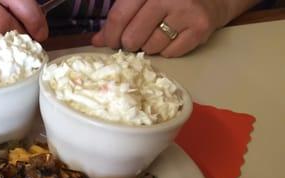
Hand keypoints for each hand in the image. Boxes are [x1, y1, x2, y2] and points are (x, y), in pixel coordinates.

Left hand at [92, 0, 230, 56]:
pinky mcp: (199, 28)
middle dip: (129, 44)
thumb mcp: (143, 0)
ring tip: (157, 34)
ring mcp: (185, 12)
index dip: (111, 35)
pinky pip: (170, 53)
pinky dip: (167, 51)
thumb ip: (120, 16)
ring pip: (150, 48)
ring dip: (148, 47)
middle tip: (134, 40)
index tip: (111, 42)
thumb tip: (97, 41)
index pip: (119, 16)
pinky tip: (172, 37)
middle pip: (132, 37)